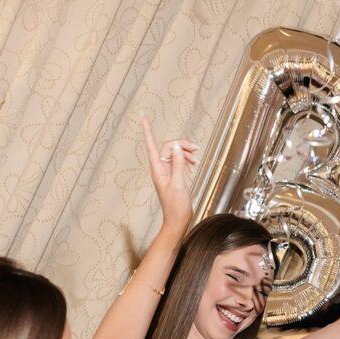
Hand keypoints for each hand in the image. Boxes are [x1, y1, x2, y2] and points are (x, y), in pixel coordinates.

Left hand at [142, 117, 196, 231]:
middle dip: (181, 145)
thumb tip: (175, 146)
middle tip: (194, 149)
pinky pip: (178, 161)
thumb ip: (177, 164)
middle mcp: (160, 169)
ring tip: (195, 159)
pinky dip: (185, 160)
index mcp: (158, 169)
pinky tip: (192, 164)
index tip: (144, 117)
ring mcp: (166, 172)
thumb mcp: (178, 184)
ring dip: (185, 152)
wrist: (178, 220)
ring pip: (173, 153)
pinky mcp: (173, 176)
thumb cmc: (176, 207)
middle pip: (167, 147)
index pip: (152, 145)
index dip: (148, 131)